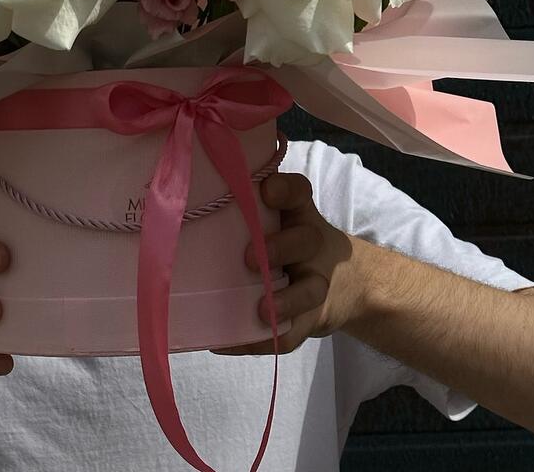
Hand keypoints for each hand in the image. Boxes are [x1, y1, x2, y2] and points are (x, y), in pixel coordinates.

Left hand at [213, 171, 364, 355]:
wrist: (344, 283)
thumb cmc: (287, 240)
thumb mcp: (277, 217)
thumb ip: (244, 206)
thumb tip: (190, 194)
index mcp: (298, 214)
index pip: (299, 192)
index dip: (285, 190)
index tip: (266, 191)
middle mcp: (311, 244)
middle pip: (306, 240)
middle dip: (280, 248)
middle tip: (249, 258)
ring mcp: (315, 282)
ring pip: (309, 290)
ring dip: (286, 301)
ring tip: (260, 310)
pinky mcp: (310, 318)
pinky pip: (292, 333)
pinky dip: (262, 340)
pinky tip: (231, 342)